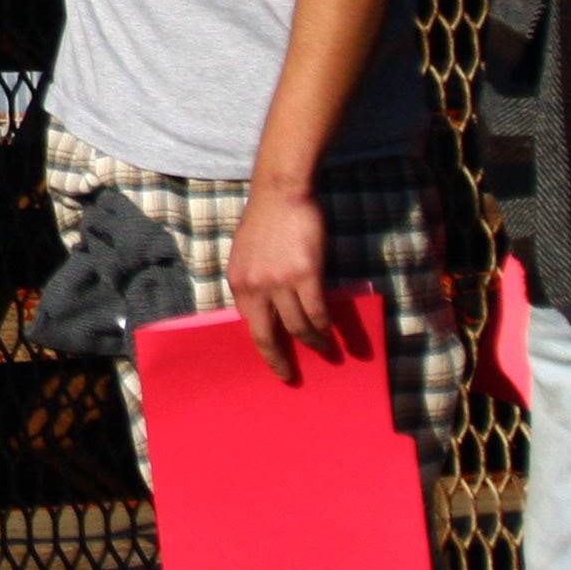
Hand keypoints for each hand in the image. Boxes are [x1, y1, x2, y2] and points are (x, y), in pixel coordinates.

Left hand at [223, 184, 345, 383]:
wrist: (280, 193)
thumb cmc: (264, 222)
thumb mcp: (245, 256)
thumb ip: (253, 282)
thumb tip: (267, 309)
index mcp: (238, 283)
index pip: (249, 325)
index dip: (263, 345)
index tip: (272, 360)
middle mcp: (255, 287)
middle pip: (266, 334)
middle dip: (278, 359)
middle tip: (288, 376)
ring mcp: (280, 282)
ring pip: (298, 326)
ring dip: (313, 342)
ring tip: (325, 351)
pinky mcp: (305, 274)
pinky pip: (317, 311)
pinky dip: (325, 326)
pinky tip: (333, 332)